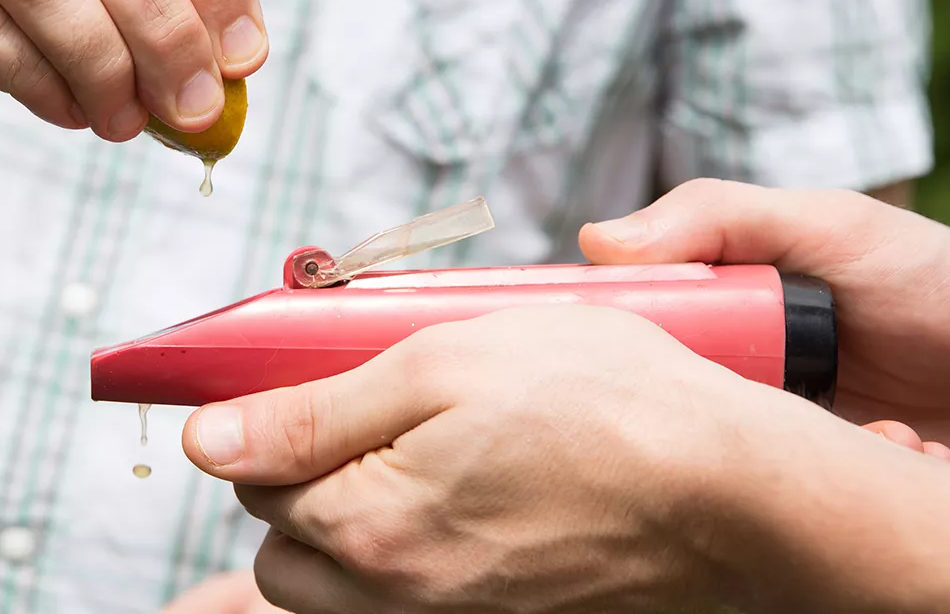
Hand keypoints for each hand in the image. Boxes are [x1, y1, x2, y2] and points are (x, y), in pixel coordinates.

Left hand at [180, 304, 861, 613]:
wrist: (742, 493)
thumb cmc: (608, 405)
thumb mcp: (442, 360)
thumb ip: (313, 408)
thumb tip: (208, 440)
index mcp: (370, 524)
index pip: (251, 477)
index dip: (272, 413)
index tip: (312, 377)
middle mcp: (399, 597)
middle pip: (285, 550)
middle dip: (302, 482)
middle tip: (369, 417)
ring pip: (343, 591)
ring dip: (354, 526)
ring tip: (423, 457)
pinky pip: (414, 605)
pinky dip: (418, 559)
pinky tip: (475, 501)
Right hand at [580, 178, 949, 486]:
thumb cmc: (948, 284)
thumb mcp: (835, 225)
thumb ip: (722, 218)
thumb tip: (596, 239)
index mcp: (720, 316)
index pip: (629, 332)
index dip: (610, 342)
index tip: (622, 348)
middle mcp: (738, 382)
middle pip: (669, 404)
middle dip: (709, 405)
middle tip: (768, 390)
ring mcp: (784, 443)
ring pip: (737, 465)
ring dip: (801, 448)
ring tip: (878, 417)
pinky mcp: (830, 497)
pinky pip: (810, 513)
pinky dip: (867, 479)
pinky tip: (918, 447)